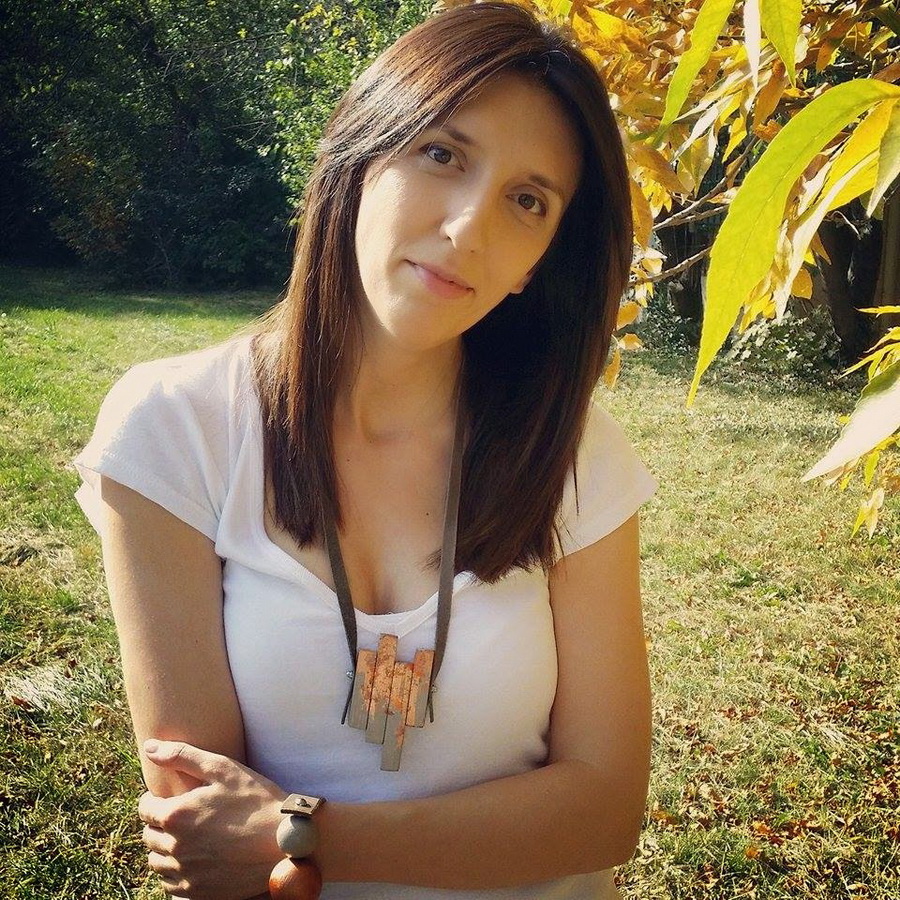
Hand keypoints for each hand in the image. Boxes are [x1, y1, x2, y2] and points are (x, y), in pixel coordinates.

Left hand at [138, 739, 283, 899]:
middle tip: (181, 814)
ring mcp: (186, 873)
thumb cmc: (256, 800)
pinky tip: (193, 859)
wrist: (286, 842)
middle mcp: (175, 847)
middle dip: (159, 822)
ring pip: (157, 862)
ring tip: (186, 836)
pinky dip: (174, 872)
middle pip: (149, 835)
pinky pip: (170, 884)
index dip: (154, 799)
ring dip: (164, 848)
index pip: (145, 809)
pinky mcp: (198, 892)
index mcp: (176, 815)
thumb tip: (150, 747)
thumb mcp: (223, 768)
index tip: (168, 796)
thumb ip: (182, 755)